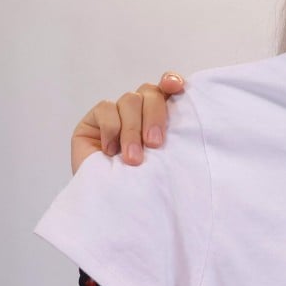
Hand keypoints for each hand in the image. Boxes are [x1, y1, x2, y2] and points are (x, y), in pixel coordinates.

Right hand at [71, 72, 185, 173]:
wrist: (113, 204)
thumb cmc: (144, 182)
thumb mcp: (165, 158)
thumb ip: (174, 136)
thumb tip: (191, 119)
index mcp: (160, 114)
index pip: (168, 86)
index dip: (171, 81)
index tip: (177, 87)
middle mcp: (140, 109)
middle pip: (150, 93)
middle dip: (155, 116)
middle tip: (155, 144)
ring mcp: (116, 112)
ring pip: (129, 100)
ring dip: (133, 130)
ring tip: (133, 158)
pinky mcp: (94, 119)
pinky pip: (106, 110)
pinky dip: (112, 130)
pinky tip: (110, 151)